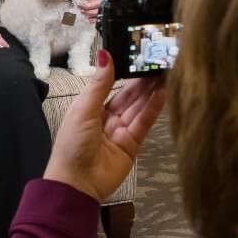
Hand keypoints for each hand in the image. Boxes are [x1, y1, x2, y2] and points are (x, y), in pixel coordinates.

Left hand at [44, 50, 165, 200]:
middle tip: (158, 61)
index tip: (137, 55)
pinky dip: (153, 108)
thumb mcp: (83, 110)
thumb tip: (105, 54)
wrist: (77, 184)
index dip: (124, 72)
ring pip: (138, 107)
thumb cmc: (72, 144)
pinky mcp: (133, 144)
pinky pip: (144, 123)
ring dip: (151, 91)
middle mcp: (107, 118)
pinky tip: (162, 93)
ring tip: (165, 72)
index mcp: (90, 108)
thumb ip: (100, 84)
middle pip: (128, 96)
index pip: (110, 85)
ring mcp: (121, 131)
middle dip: (142, 80)